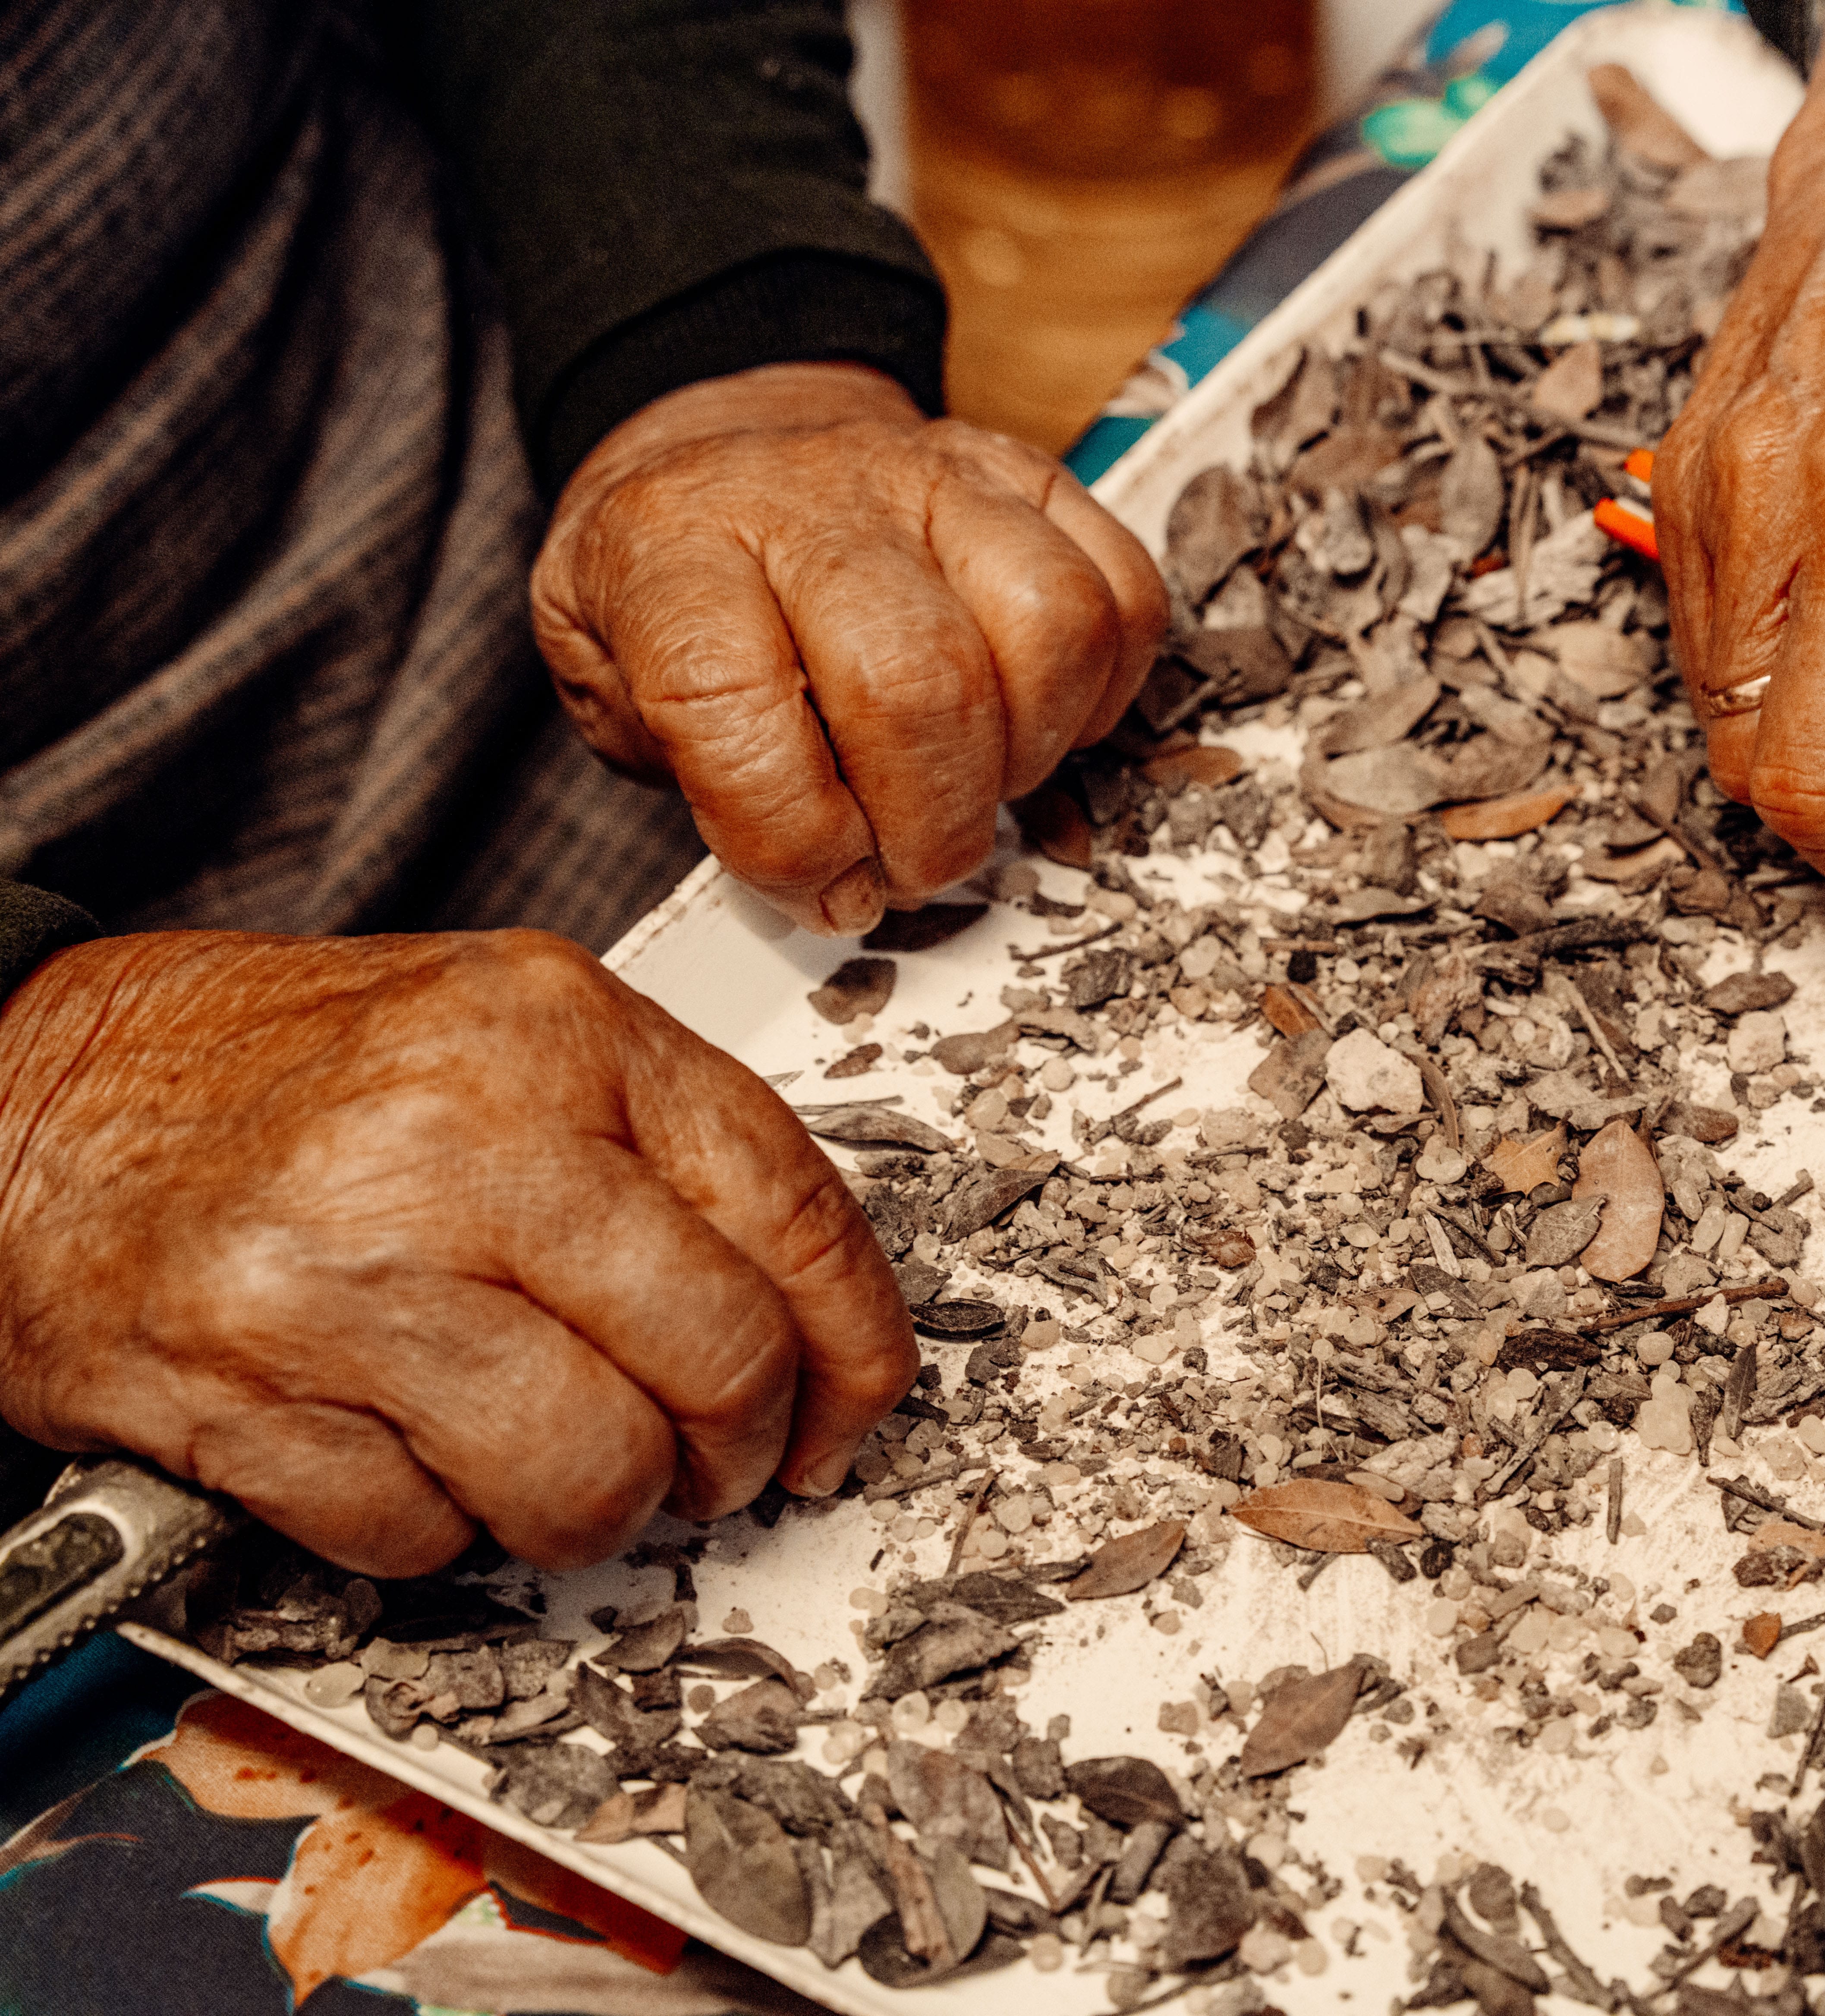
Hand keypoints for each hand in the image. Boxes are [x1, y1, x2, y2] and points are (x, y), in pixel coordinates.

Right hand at [0, 931, 914, 1575]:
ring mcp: (347, 1271)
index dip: (856, 1347)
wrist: (23, 1097)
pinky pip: (423, 1534)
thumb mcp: (507, 1039)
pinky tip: (401, 1454)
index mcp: (555, 1032)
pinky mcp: (245, 1392)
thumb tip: (809, 1312)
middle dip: (737, 1450)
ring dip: (592, 1511)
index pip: (796, 1214)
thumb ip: (664, 1151)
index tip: (851, 1407)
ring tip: (549, 1463)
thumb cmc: (274, 1076)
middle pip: (717, 1357)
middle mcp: (461, 1139)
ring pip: (589, 1472)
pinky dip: (431, 1529)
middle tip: (709, 1463)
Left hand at [534, 363, 1170, 934]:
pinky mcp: (1026, 479)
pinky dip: (1103, 692)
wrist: (726, 465)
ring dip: (1028, 756)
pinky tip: (1037, 723)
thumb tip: (835, 885)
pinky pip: (1123, 594)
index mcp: (672, 549)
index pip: (724, 699)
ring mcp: (932, 475)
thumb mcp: (611, 692)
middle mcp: (810, 495)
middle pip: (918, 681)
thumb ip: (699, 790)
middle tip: (910, 866)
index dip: (788, 834)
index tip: (822, 890)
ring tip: (976, 789)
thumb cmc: (677, 602)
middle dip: (932, 827)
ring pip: (1049, 628)